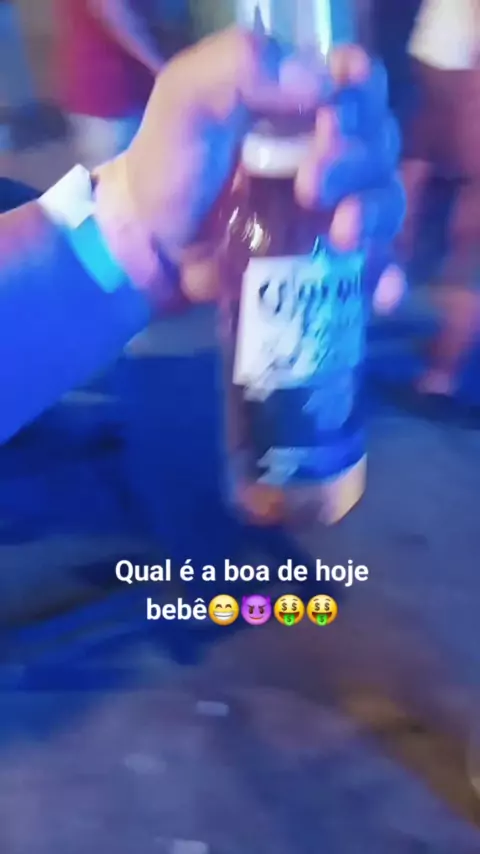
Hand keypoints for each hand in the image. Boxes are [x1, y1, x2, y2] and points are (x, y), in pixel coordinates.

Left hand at [93, 27, 405, 312]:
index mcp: (300, 104)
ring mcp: (332, 209)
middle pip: (380, 146)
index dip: (360, 99)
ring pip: (386, 203)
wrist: (151, 247)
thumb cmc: (168, 166)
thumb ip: (240, 68)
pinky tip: (379, 292)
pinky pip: (375, 265)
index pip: (359, 86)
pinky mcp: (328, 259)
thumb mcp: (188, 99)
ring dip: (376, 217)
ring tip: (343, 235)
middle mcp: (328, 152)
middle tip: (310, 187)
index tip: (330, 121)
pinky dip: (386, 276)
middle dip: (357, 164)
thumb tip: (318, 83)